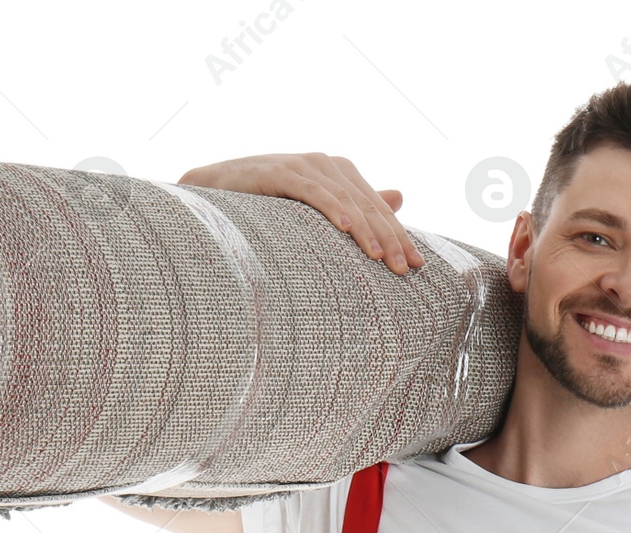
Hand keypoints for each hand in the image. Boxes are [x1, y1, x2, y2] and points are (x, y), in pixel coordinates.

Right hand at [175, 152, 424, 273]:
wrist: (211, 191)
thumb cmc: (263, 205)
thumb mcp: (314, 207)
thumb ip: (355, 202)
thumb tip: (400, 195)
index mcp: (339, 172)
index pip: (377, 206)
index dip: (399, 234)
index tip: (418, 266)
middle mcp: (326, 164)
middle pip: (368, 204)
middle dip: (390, 238)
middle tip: (407, 270)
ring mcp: (304, 165)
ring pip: (347, 200)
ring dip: (367, 230)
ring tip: (383, 259)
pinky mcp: (280, 171)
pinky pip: (314, 192)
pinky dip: (333, 208)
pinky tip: (347, 228)